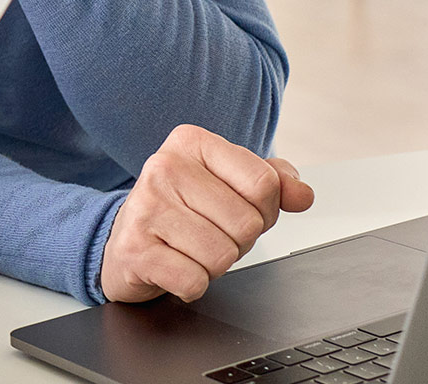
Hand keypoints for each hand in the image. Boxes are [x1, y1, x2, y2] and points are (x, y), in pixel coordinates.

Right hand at [100, 124, 312, 303]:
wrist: (124, 242)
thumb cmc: (182, 210)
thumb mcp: (227, 183)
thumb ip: (273, 182)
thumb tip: (303, 195)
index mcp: (191, 142)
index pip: (263, 183)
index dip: (265, 209)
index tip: (238, 209)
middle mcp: (164, 167)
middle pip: (247, 223)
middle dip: (238, 241)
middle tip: (209, 233)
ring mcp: (146, 207)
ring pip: (223, 256)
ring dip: (215, 264)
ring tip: (190, 248)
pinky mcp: (135, 249)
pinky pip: (194, 281)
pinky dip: (192, 284)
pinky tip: (175, 266)